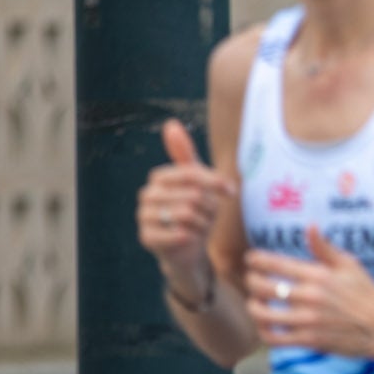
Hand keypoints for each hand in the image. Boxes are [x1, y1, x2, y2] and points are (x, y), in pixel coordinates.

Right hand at [138, 119, 235, 298]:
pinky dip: (192, 238)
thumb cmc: (195, 211)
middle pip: (192, 195)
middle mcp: (146, 195)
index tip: (231, 191)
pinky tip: (189, 239)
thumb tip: (170, 124)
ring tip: (199, 227)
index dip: (214, 182)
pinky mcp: (146, 238)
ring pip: (186, 215)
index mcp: (159, 177)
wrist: (188, 249)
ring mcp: (143, 217)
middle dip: (208, 208)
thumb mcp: (197, 182)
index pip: (191, 173)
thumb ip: (186, 155)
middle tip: (208, 216)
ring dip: (202, 224)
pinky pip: (178, 234)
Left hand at [244, 226, 373, 357]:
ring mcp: (308, 320)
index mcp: (318, 275)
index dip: (255, 260)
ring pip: (263, 314)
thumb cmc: (366, 293)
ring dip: (253, 307)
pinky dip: (264, 331)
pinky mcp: (309, 341)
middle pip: (262, 287)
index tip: (251, 259)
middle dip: (250, 281)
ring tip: (255, 303)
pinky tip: (266, 325)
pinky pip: (274, 338)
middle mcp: (310, 297)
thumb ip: (324, 247)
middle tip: (251, 280)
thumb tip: (309, 225)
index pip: (274, 263)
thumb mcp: (349, 265)